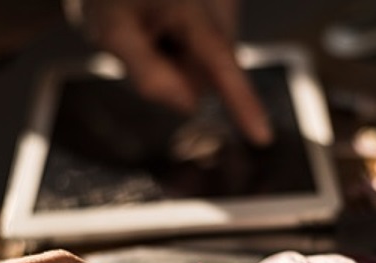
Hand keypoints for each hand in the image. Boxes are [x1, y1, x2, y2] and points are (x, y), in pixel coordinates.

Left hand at [77, 0, 272, 144]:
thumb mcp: (113, 30)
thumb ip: (147, 73)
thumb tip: (188, 106)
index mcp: (191, 11)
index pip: (224, 68)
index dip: (243, 106)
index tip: (262, 136)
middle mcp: (217, 10)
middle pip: (208, 78)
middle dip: (178, 77)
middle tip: (144, 46)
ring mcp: (223, 9)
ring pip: (207, 70)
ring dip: (180, 64)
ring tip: (154, 31)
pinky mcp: (224, 12)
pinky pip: (208, 55)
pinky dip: (185, 52)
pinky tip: (169, 29)